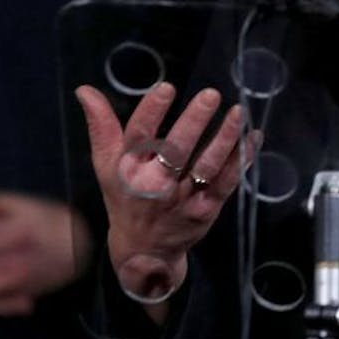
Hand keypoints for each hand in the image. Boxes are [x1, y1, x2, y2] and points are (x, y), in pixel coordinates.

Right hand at [76, 81, 255, 322]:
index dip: (152, 111)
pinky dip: (241, 159)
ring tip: (237, 112)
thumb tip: (85, 90)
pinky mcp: (206, 209)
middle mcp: (156, 184)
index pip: (139, 136)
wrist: (144, 251)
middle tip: (210, 95)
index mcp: (130, 170)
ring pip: (206, 165)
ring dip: (224, 138)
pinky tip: (253, 137)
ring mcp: (183, 198)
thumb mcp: (106, 165)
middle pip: (176, 150)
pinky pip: (227, 182)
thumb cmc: (124, 198)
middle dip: (194, 121)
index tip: (167, 88)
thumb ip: (100, 126)